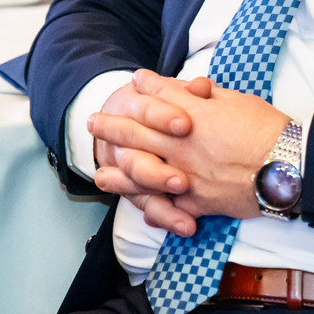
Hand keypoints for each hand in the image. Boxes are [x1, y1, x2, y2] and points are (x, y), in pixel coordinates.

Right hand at [87, 76, 200, 235]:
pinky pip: (150, 205)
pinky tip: (186, 226)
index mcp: (134, 108)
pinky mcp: (139, 189)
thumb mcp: (170, 93)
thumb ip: (187, 91)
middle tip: (182, 182)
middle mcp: (126, 141)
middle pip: (136, 159)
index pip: (144, 112)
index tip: (184, 124)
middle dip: (157, 173)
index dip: (162, 117)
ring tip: (187, 217)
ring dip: (163, 203)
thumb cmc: (156, 101)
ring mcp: (129, 166)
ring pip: (138, 186)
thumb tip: (201, 86)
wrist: (111, 120)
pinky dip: (167, 217)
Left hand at [91, 70, 289, 220]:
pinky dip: (152, 208)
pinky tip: (136, 206)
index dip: (144, 88)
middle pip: (139, 132)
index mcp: (194, 115)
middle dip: (113, 126)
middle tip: (94, 122)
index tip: (133, 82)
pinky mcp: (199, 201)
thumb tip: (191, 87)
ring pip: (143, 172)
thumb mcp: (238, 100)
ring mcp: (187, 174)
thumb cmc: (269, 129)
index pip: (160, 97)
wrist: (288, 165)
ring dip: (118, 169)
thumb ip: (207, 96)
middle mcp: (183, 144)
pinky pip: (169, 207)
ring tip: (98, 170)